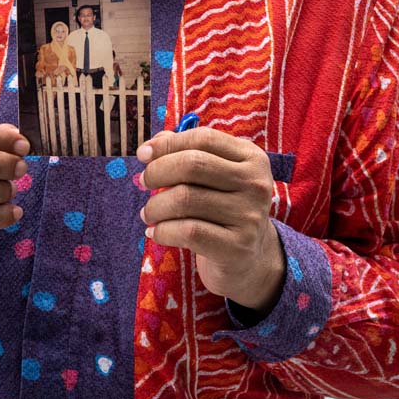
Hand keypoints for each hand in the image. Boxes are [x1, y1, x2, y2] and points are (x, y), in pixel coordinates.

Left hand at [136, 128, 284, 313]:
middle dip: (157, 171)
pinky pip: (188, 231)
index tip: (143, 154)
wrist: (247, 259)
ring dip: (155, 206)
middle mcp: (255, 184)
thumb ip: (185, 153)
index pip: (203, 139)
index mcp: (252, 158)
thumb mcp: (212, 177)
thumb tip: (153, 144)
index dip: (168, 144)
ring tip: (148, 213)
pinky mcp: (238, 247)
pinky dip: (163, 231)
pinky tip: (155, 233)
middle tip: (143, 183)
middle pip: (193, 165)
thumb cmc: (221, 209)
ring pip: (185, 199)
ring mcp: (249, 216)